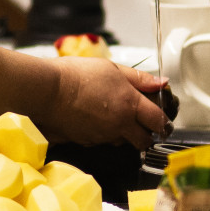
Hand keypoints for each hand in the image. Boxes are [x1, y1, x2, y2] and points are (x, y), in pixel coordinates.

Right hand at [40, 58, 170, 152]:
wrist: (47, 91)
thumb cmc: (77, 74)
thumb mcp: (111, 68)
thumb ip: (139, 78)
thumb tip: (161, 83)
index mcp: (129, 104)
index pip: (158, 120)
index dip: (163, 122)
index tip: (162, 120)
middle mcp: (120, 124)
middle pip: (144, 140)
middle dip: (145, 134)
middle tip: (140, 123)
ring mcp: (103, 136)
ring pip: (123, 142)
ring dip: (123, 134)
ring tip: (111, 116)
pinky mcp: (88, 142)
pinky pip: (103, 141)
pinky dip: (103, 134)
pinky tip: (94, 119)